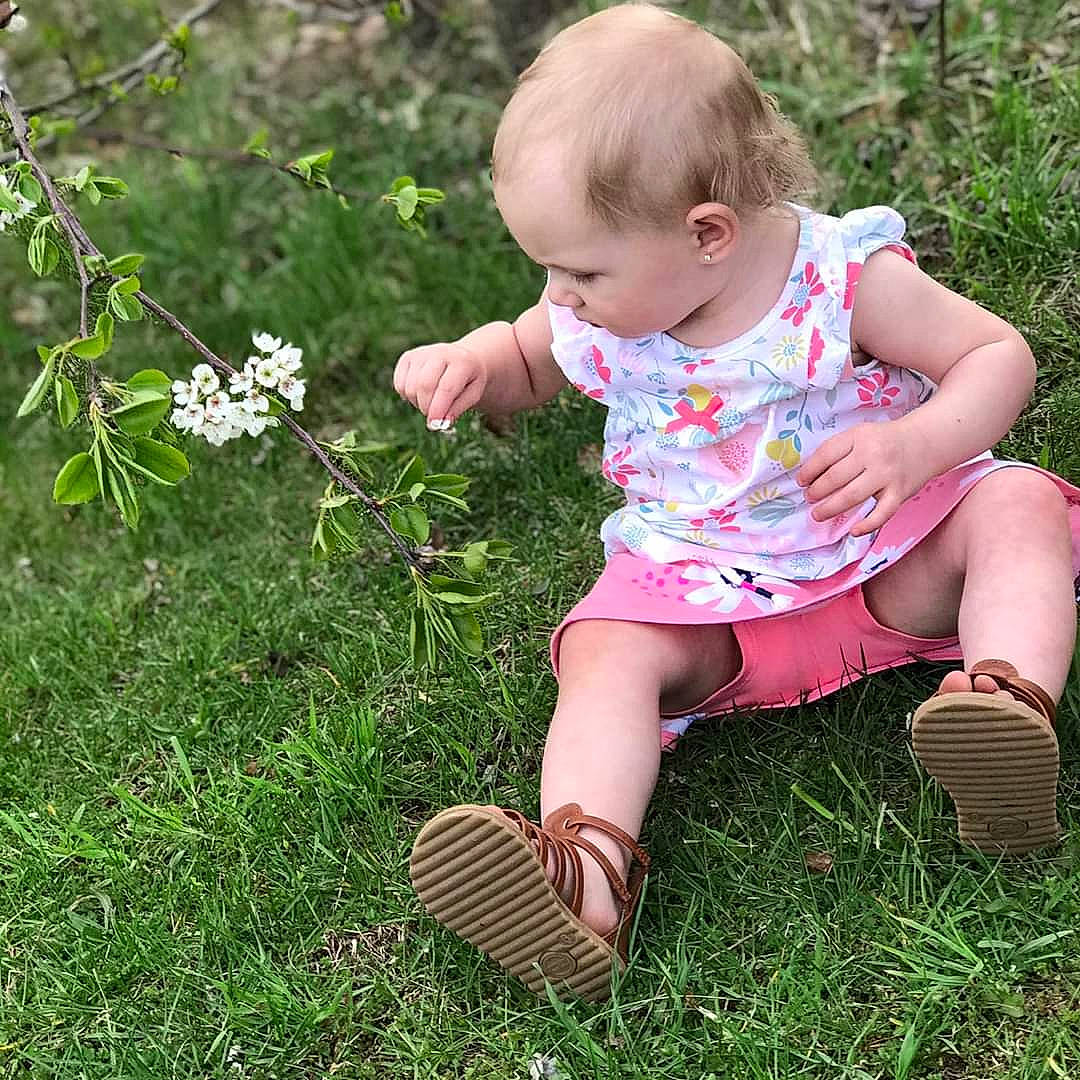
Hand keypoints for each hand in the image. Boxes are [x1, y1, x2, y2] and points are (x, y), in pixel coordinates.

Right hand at [392, 342, 487, 429]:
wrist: (462, 357)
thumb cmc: (468, 380)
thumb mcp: (473, 394)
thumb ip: (457, 409)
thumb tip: (440, 423)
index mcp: (461, 361)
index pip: (446, 388)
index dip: (439, 409)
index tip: (435, 425)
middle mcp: (439, 353)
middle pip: (424, 386)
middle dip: (427, 407)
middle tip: (435, 415)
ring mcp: (420, 353)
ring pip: (410, 387)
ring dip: (418, 403)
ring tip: (431, 401)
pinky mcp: (407, 357)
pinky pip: (400, 385)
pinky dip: (408, 396)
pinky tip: (420, 393)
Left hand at [796, 420, 931, 536]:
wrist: (924, 442)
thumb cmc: (884, 440)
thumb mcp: (859, 435)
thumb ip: (838, 450)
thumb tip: (809, 474)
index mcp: (858, 437)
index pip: (826, 454)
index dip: (809, 470)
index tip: (801, 481)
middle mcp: (873, 455)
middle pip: (835, 478)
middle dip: (817, 491)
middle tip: (809, 498)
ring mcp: (887, 475)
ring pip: (852, 497)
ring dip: (831, 508)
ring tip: (818, 514)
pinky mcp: (900, 493)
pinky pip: (882, 514)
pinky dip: (867, 525)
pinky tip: (853, 531)